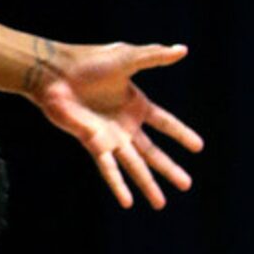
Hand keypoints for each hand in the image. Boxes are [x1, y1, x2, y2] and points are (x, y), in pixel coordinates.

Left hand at [28, 40, 200, 208]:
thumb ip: (154, 57)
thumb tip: (183, 49)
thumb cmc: (87, 61)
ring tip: (161, 204)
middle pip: (151, 151)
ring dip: (148, 184)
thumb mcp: (126, 57)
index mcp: (134, 104)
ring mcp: (108, 136)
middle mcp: (123, 123)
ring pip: (134, 165)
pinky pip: (108, 167)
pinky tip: (127, 202)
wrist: (54, 72)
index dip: (180, 134)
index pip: (164, 122)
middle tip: (187, 185)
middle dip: (169, 168)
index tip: (199, 147)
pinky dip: (117, 184)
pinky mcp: (93, 142)